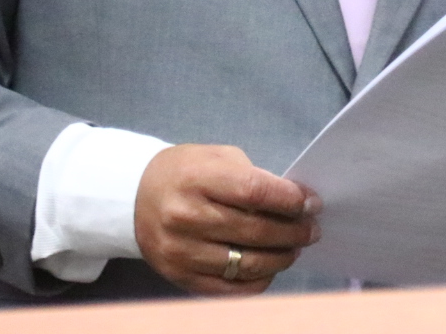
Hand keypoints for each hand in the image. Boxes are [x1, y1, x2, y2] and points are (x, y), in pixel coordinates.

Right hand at [134, 144, 319, 295]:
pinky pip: (230, 287)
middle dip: (293, 232)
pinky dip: (258, 281)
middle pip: (255, 231)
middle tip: (311, 229)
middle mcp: (186, 216)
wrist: (134, 196)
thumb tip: (293, 203)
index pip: (255, 192)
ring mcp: (181, 250)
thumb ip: (252, 177)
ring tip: (294, 248)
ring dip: (280, 258)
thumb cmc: (184, 172)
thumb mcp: (215, 158)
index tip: (311, 203)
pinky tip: (270, 268)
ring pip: (246, 263)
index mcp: (197, 178)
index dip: (290, 200)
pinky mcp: (180, 276)